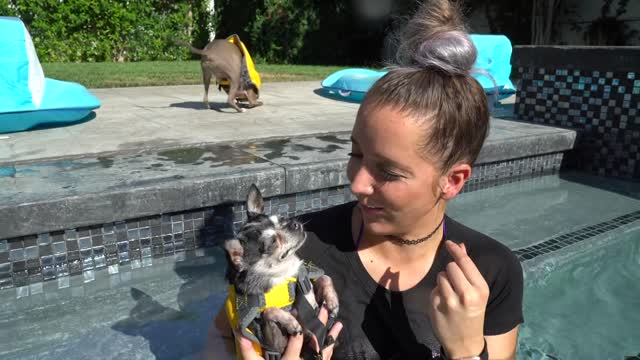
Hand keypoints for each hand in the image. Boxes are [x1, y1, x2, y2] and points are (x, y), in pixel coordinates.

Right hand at [236, 306, 343, 359]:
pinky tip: (334, 339)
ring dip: (331, 336)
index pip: (296, 341)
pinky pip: (326, 358)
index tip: (299, 311)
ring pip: (325, 351)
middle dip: (320, 325)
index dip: (298, 328)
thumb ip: (249, 352)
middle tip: (324, 309)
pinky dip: (330, 347)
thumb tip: (241, 334)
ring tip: (338, 323)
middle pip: (315, 342)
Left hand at [429, 240, 488, 358]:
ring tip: (451, 293)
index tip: (448, 242)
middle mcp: (467, 294)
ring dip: (443, 281)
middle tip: (455, 283)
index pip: (464, 262)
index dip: (455, 250)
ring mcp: (450, 301)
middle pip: (450, 267)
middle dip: (450, 270)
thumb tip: (460, 245)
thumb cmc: (473, 314)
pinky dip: (437, 292)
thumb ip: (468, 269)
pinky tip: (444, 303)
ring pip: (440, 276)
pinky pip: (434, 288)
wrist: (465, 342)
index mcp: (481, 289)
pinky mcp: (436, 305)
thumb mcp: (477, 292)